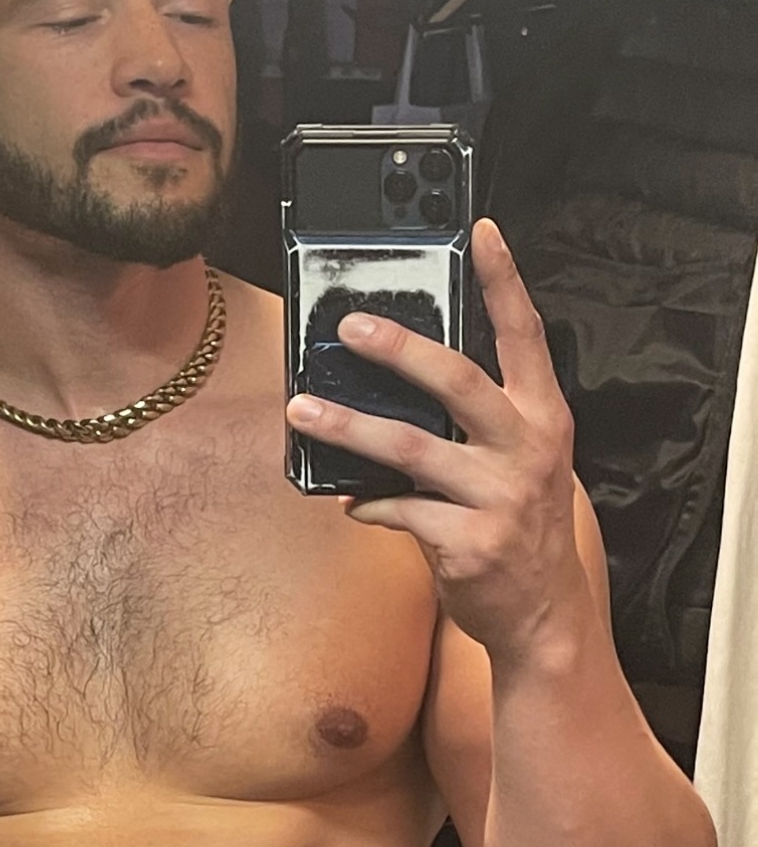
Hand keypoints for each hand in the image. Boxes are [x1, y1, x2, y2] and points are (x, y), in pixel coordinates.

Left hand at [286, 220, 589, 660]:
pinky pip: (398, 510)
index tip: (479, 231)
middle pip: (458, 383)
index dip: (504, 281)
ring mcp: (499, 499)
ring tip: (302, 410)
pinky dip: (367, 503)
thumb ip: (477, 421)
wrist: (544, 616)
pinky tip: (349, 501)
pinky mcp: (468, 544)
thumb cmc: (520, 526)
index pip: (525, 335)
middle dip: (401, 350)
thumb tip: (394, 382)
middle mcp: (527, 450)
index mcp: (543, 418)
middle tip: (350, 327)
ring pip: (410, 448)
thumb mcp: (519, 463)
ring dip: (349, 427)